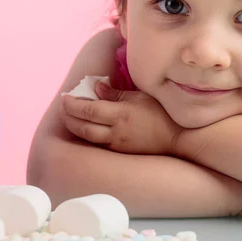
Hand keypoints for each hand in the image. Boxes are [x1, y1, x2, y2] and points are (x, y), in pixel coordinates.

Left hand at [61, 82, 182, 154]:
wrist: (178, 138)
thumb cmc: (162, 112)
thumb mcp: (140, 96)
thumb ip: (116, 93)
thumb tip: (97, 88)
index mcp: (121, 114)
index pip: (88, 110)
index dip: (72, 104)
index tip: (65, 96)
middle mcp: (116, 132)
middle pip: (82, 126)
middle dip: (68, 116)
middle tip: (63, 105)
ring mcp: (118, 144)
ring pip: (88, 137)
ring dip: (75, 126)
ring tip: (69, 116)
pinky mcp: (121, 151)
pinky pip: (99, 143)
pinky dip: (88, 134)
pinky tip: (86, 126)